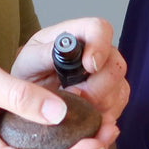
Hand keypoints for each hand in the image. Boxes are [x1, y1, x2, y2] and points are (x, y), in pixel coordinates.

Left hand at [11, 18, 129, 124]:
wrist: (29, 97)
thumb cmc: (30, 73)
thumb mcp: (28, 61)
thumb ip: (45, 53)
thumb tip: (65, 51)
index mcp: (76, 35)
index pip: (99, 29)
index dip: (99, 46)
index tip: (89, 67)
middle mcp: (98, 52)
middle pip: (115, 65)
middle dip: (96, 88)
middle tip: (74, 97)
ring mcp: (108, 74)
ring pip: (119, 89)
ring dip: (99, 104)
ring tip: (75, 110)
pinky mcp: (112, 96)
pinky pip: (118, 106)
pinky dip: (104, 116)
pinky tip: (87, 120)